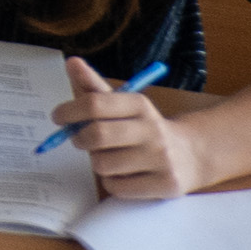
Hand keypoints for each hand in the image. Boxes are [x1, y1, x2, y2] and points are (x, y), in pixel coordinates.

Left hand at [53, 58, 206, 197]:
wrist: (192, 154)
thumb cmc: (144, 127)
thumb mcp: (123, 104)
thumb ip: (94, 86)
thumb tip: (71, 62)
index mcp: (140, 105)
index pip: (95, 104)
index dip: (69, 111)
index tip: (58, 117)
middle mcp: (153, 130)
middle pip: (97, 135)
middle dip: (80, 139)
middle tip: (80, 139)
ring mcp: (161, 159)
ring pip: (103, 165)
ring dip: (98, 162)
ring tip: (111, 156)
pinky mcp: (165, 185)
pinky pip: (116, 187)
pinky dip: (112, 181)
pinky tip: (125, 173)